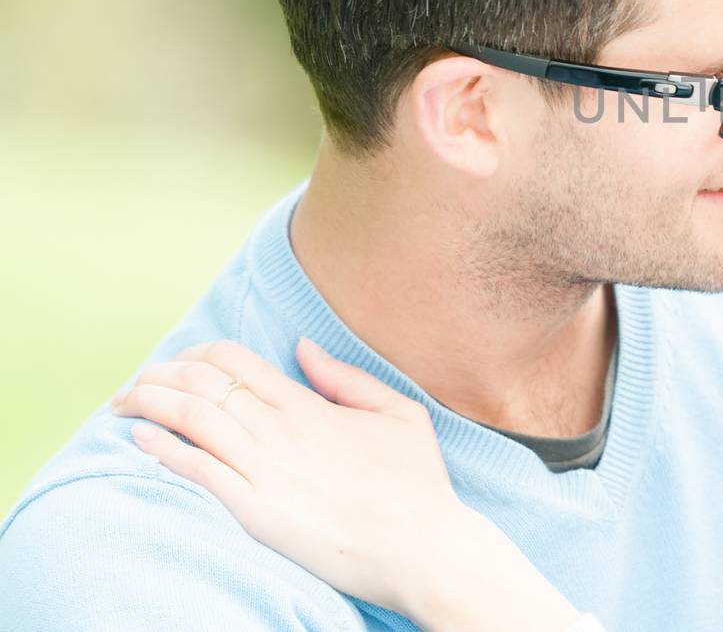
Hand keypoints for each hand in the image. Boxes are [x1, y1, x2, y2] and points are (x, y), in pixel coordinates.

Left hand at [109, 338, 581, 630]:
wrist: (423, 548)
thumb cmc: (417, 484)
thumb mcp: (400, 414)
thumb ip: (347, 378)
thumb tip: (302, 348)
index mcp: (309, 406)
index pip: (233, 360)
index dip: (196, 354)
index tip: (178, 364)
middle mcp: (281, 431)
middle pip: (201, 384)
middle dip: (158, 375)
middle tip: (137, 384)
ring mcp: (267, 472)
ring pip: (192, 419)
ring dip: (150, 404)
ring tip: (125, 404)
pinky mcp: (258, 513)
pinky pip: (199, 472)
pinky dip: (164, 451)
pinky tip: (142, 440)